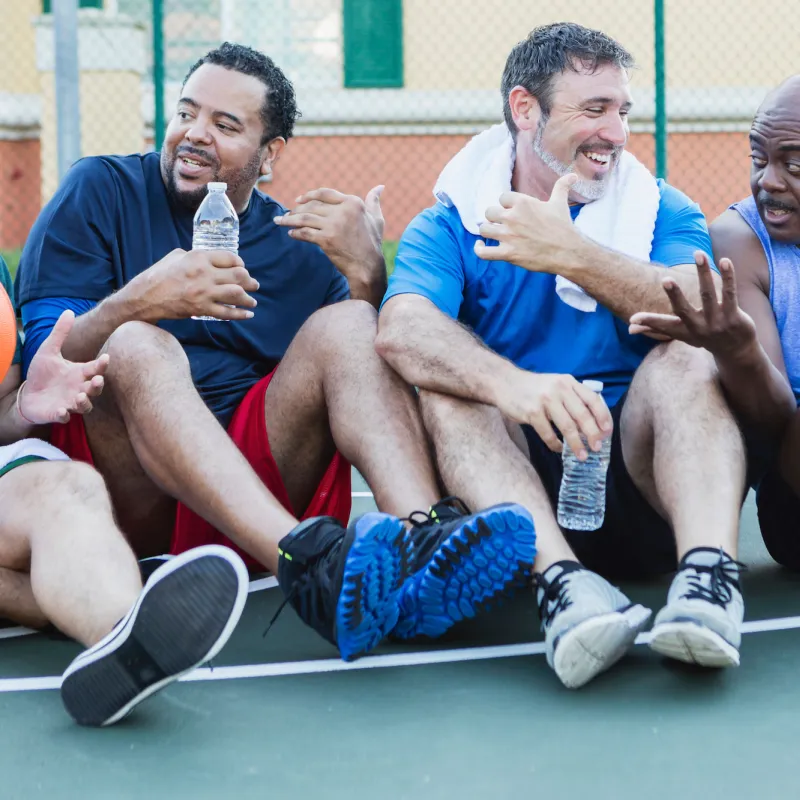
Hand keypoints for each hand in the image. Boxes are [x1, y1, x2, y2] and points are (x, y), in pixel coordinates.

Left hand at [21, 310, 108, 423]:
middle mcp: (79, 389)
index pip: (95, 369)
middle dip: (97, 386)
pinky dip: (64, 415)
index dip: (102, 365)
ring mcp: (70, 403)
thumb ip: (60, 333)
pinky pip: (65, 417)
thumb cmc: (42, 373)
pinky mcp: (58, 414)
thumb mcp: (49, 351)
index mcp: (79, 374)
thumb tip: (69, 311)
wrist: (28, 395)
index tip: (106, 358)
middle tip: (96, 380)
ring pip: (85, 406)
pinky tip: (61, 411)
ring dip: (84, 402)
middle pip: (95, 390)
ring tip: (79, 397)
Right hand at [127, 248, 258, 321]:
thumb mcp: (176, 256)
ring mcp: (204, 292)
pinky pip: (227, 313)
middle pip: (238, 276)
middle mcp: (204, 274)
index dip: (240, 264)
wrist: (145, 297)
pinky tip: (247, 314)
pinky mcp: (202, 309)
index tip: (242, 268)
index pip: (231, 258)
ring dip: (248, 298)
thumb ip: (195, 255)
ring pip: (237, 294)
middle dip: (250, 281)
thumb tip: (209, 258)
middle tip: (254, 285)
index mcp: (199, 257)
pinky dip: (240, 314)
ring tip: (252, 301)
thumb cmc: (158, 275)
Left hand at [274, 186, 385, 280]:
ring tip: (279, 221)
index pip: (325, 194)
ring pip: (305, 218)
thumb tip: (379, 187)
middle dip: (297, 209)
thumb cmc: (373, 244)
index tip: (298, 200)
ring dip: (289, 219)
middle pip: (312, 205)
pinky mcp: (326, 240)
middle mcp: (343, 211)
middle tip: (287, 213)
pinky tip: (290, 233)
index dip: (309, 195)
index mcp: (353, 203)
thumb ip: (374, 201)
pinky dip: (295, 233)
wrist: (368, 267)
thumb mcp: (377, 219)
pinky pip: (305, 233)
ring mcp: (333, 225)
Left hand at [474, 174, 579, 270]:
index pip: (502, 197)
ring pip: (484, 229)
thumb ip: (562, 187)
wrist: (568, 252)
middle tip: (501, 223)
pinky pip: (483, 252)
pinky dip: (478, 249)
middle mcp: (512, 218)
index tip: (511, 210)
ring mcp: (508, 236)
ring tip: (492, 233)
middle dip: (494, 217)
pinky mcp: (507, 254)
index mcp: (522, 203)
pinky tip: (480, 245)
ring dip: (487, 231)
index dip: (506, 204)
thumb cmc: (563, 227)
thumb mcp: (560, 203)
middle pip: (489, 212)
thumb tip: (573, 175)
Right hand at [499, 371, 612, 458]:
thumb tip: (591, 423)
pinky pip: (548, 433)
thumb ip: (572, 397)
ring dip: (576, 444)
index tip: (607, 432)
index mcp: (568, 382)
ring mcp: (545, 400)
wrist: (504, 382)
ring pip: (567, 426)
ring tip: (581, 455)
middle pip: (582, 415)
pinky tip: (559, 449)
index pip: (592, 399)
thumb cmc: (533, 388)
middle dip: (592, 434)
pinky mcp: (532, 412)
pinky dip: (555, 444)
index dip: (603, 417)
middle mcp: (559, 389)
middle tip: (597, 448)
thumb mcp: (555, 385)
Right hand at [629, 251, 757, 358]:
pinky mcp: (734, 316)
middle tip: (666, 280)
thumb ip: (656, 327)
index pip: (662, 325)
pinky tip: (725, 261)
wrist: (735, 351)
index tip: (632, 319)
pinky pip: (729, 293)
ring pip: (708, 295)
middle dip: (675, 295)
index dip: (648, 322)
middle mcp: (698, 327)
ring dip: (703, 273)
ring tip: (698, 254)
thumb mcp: (679, 333)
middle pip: (684, 309)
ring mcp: (717, 322)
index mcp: (683, 330)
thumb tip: (630, 327)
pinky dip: (727, 277)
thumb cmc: (703, 337)